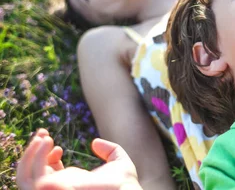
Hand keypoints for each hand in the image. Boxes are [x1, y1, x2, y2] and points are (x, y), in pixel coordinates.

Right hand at [17, 129, 140, 189]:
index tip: (57, 144)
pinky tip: (47, 142)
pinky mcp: (53, 188)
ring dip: (29, 155)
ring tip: (43, 137)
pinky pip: (32, 176)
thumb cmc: (125, 184)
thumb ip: (109, 150)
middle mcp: (60, 187)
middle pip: (32, 173)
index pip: (47, 172)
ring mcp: (55, 189)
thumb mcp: (118, 162)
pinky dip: (34, 158)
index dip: (45, 157)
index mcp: (71, 182)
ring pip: (25, 176)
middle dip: (32, 152)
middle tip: (43, 133)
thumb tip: (95, 142)